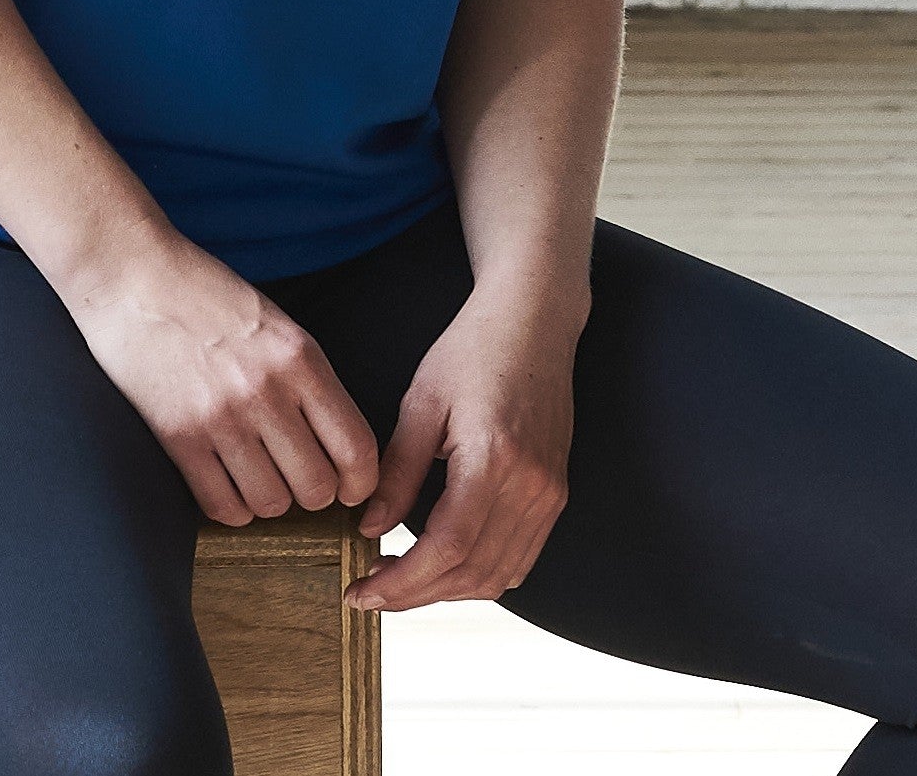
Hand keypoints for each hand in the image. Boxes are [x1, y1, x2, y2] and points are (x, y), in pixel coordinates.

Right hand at [62, 234, 381, 527]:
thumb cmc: (206, 295)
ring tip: (257, 475)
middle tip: (296, 477)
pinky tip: (225, 484)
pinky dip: (230, 508)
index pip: (355, 446)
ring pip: (271, 504)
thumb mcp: (275, 324)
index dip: (361, 481)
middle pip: (317, 487)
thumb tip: (333, 444)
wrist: (132, 276)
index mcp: (300, 357)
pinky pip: (221, 506)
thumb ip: (306, 378)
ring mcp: (221, 417)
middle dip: (312, 494)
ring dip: (269, 499)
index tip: (352, 488)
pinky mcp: (178, 437)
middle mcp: (266, 391)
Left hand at [347, 285, 579, 611]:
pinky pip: (520, 558)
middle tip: (370, 592)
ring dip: (447, 592)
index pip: (446, 549)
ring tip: (400, 582)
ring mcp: (549, 493)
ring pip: (499, 576)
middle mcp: (531, 486)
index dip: (402, 583)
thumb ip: (397, 470)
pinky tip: (445, 566)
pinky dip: (481, 576)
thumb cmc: (475, 349)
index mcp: (493, 459)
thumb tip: (370, 527)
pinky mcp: (555, 493)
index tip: (361, 591)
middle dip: (416, 595)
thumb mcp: (422, 401)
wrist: (533, 321)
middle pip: (472, 574)